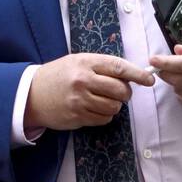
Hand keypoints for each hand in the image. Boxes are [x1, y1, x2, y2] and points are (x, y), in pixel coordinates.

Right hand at [23, 53, 155, 130]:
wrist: (32, 93)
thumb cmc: (59, 75)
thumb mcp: (78, 62)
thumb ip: (102, 66)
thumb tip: (131, 76)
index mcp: (85, 62)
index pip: (118, 67)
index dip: (137, 74)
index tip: (149, 79)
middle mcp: (83, 80)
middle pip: (120, 90)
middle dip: (125, 93)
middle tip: (120, 92)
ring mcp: (80, 100)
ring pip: (114, 107)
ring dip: (114, 105)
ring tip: (103, 100)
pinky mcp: (77, 117)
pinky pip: (103, 119)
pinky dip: (104, 115)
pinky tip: (94, 108)